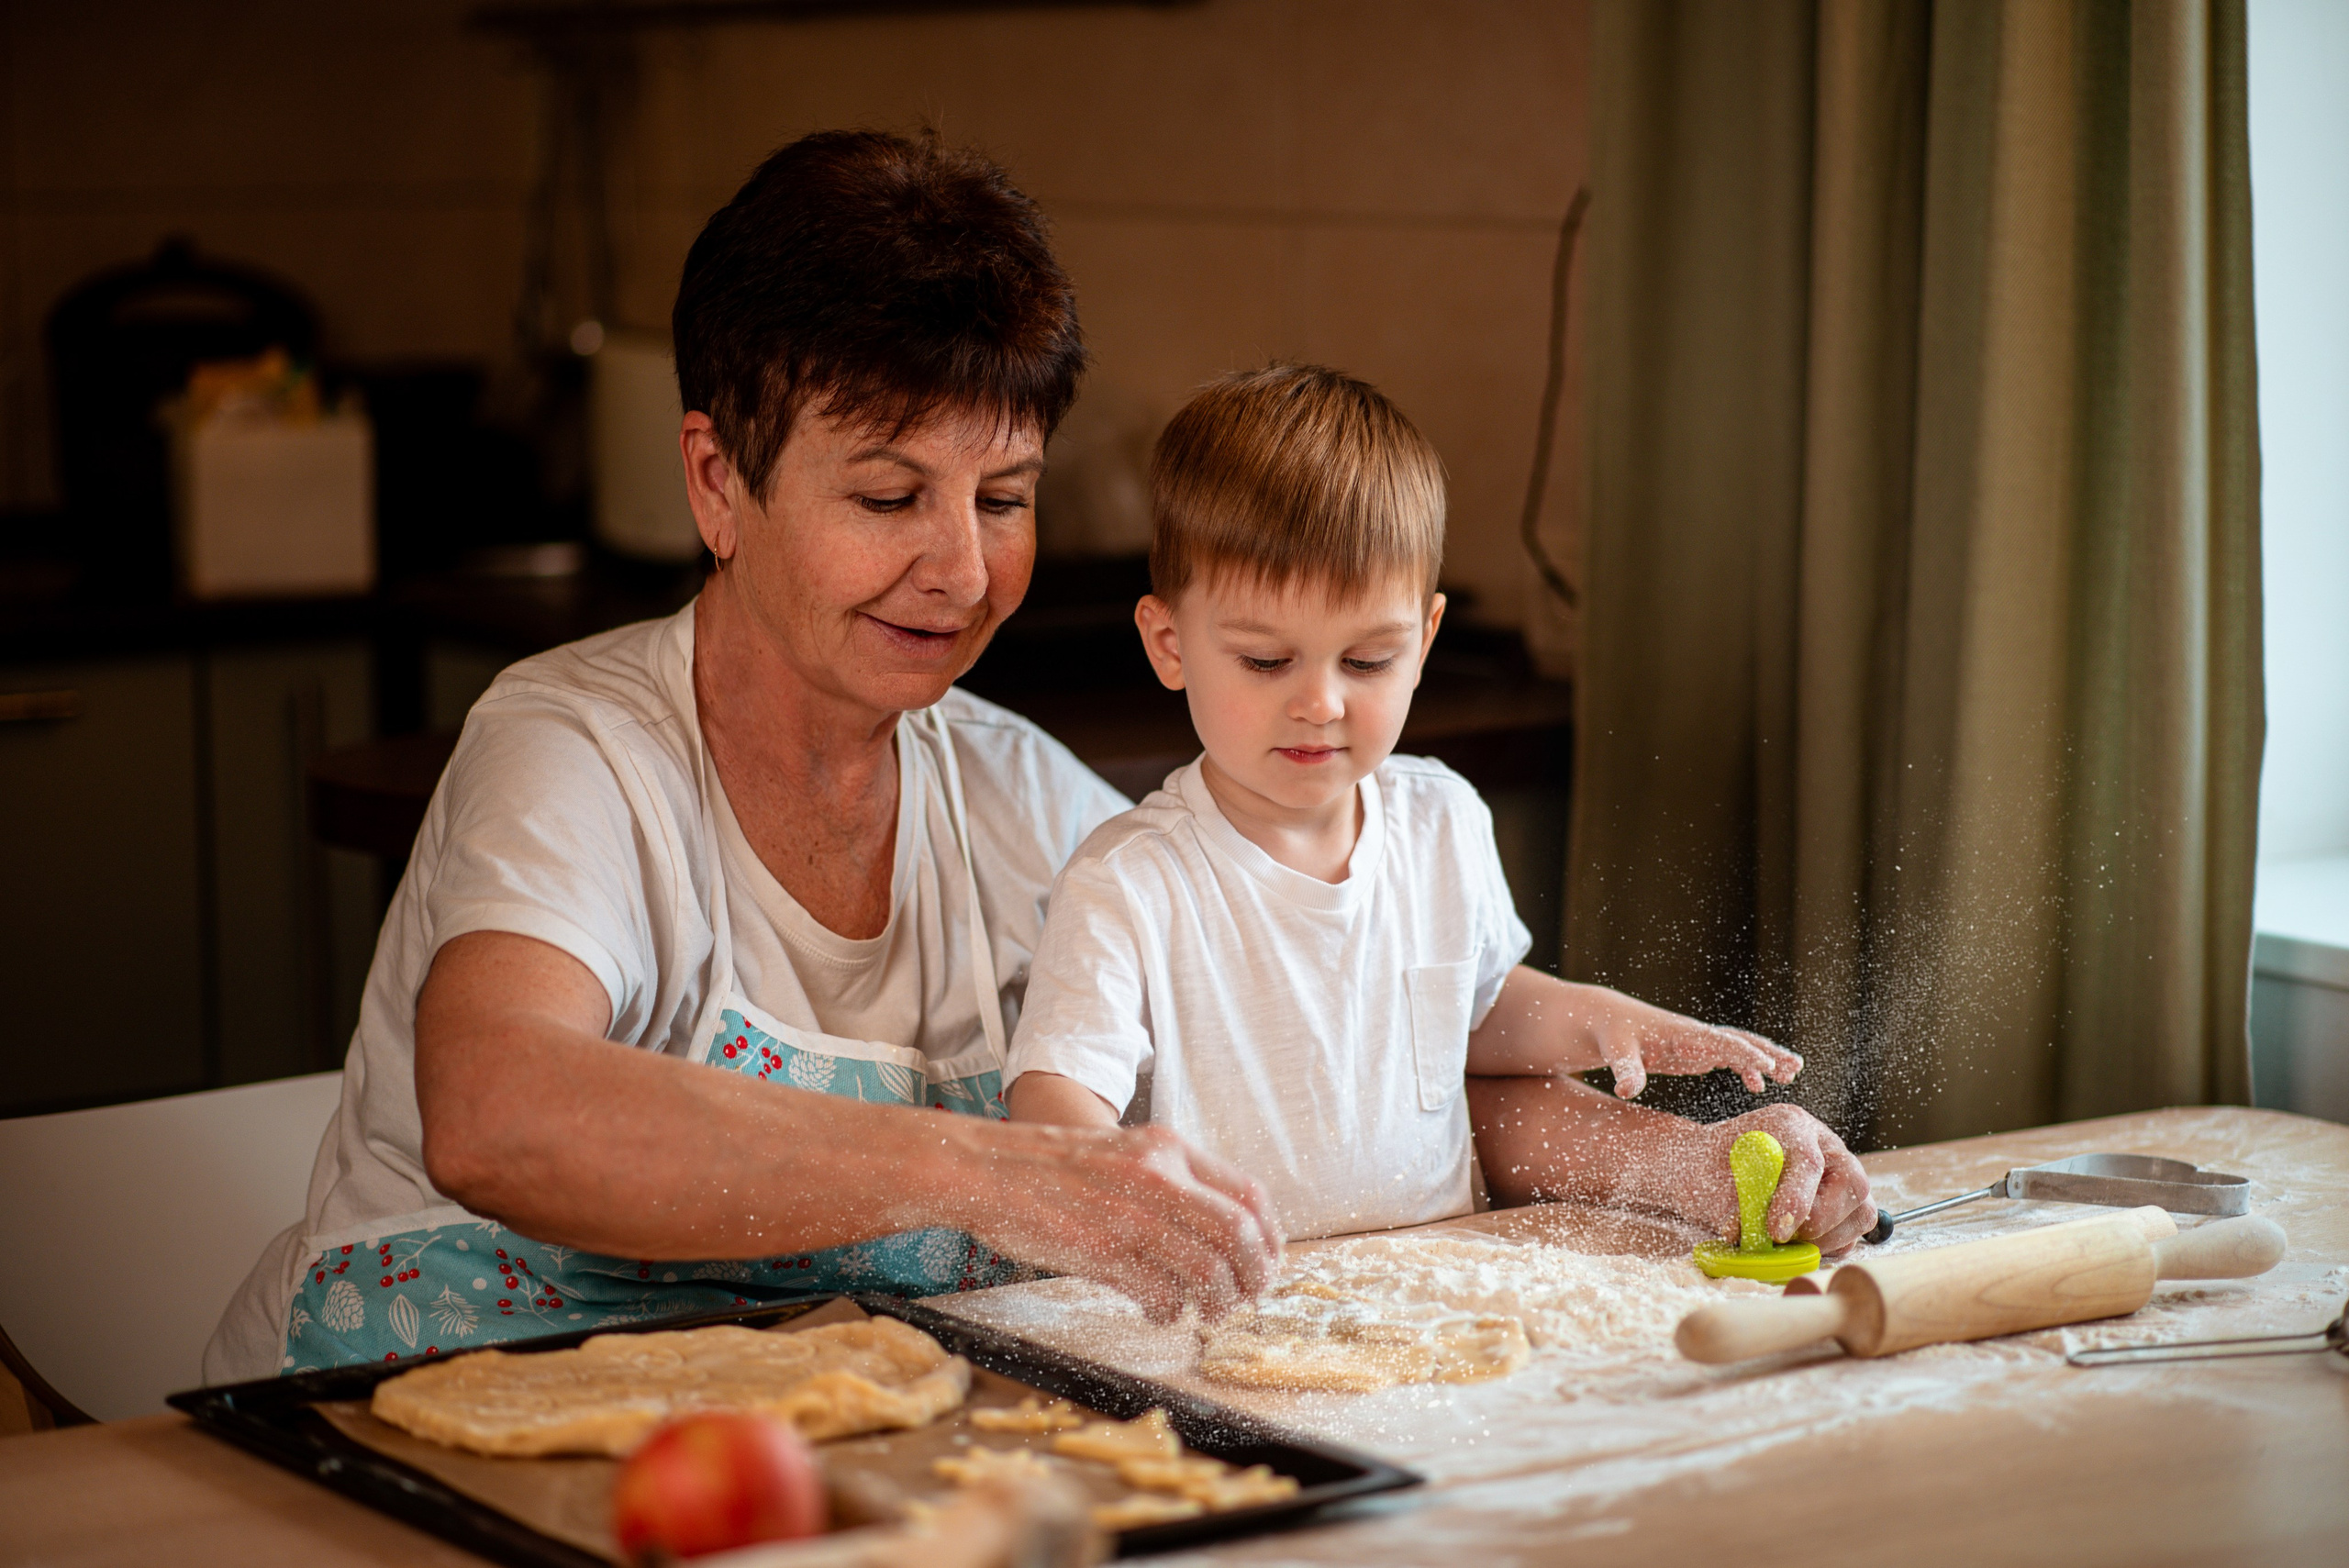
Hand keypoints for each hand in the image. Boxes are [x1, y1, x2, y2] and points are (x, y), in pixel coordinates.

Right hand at [934, 1121, 1282, 1323]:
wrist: (987, 1168)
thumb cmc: (1053, 1166)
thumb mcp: (1123, 1152)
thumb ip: (1168, 1181)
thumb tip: (1213, 1229)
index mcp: (1168, 1149)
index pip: (1248, 1195)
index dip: (1268, 1237)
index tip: (1266, 1262)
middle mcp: (1158, 1177)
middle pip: (1237, 1237)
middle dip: (1252, 1277)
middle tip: (1245, 1298)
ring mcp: (1131, 1216)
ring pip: (1206, 1271)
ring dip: (1215, 1301)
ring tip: (1204, 1311)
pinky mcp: (1103, 1252)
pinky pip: (1160, 1293)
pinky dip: (1170, 1310)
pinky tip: (1160, 1311)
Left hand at [1582, 992, 1801, 1099]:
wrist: (1607, 1020)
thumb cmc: (1612, 1034)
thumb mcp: (1615, 1051)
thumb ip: (1625, 1070)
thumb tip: (1626, 1091)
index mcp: (1681, 1033)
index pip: (1718, 1040)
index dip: (1742, 1052)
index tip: (1767, 1065)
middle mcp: (1694, 1035)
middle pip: (1738, 1040)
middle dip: (1767, 1052)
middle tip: (1795, 1067)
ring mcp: (1697, 1042)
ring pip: (1739, 1047)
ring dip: (1765, 1058)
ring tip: (1792, 1073)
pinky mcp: (1695, 1051)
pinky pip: (1728, 1057)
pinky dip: (1747, 1068)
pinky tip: (1758, 1086)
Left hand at [1659, 1104, 1876, 1256]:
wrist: (1710, 1171)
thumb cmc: (1711, 1171)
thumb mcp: (1714, 1181)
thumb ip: (1737, 1204)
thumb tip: (1752, 1236)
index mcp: (1789, 1125)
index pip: (1807, 1160)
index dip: (1796, 1199)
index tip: (1776, 1230)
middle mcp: (1824, 1144)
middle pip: (1852, 1183)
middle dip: (1818, 1221)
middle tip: (1782, 1238)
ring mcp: (1840, 1173)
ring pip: (1861, 1211)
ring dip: (1825, 1238)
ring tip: (1784, 1241)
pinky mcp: (1844, 1203)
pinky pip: (1853, 1232)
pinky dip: (1828, 1246)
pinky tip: (1797, 1242)